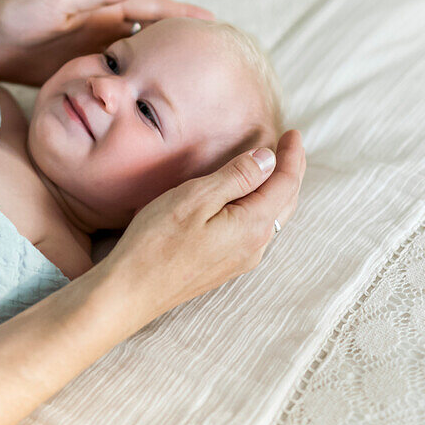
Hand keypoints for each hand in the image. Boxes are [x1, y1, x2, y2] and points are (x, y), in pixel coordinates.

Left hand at [0, 0, 213, 86]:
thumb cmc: (15, 15)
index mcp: (100, 6)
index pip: (152, 9)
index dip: (182, 15)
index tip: (213, 23)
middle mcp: (100, 26)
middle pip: (150, 34)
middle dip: (179, 40)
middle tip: (213, 53)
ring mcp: (91, 50)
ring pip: (136, 58)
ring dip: (160, 64)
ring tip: (190, 77)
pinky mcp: (78, 72)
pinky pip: (115, 79)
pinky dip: (134, 84)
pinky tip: (148, 99)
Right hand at [98, 130, 306, 323]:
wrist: (131, 292)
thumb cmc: (156, 243)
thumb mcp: (195, 198)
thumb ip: (236, 177)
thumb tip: (268, 159)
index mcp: (252, 226)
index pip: (286, 183)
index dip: (292, 155)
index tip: (293, 132)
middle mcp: (254, 246)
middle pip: (285, 202)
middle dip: (290, 170)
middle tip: (288, 144)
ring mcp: (240, 260)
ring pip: (272, 218)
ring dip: (277, 189)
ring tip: (273, 166)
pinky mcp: (224, 266)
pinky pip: (256, 230)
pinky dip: (261, 206)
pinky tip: (248, 199)